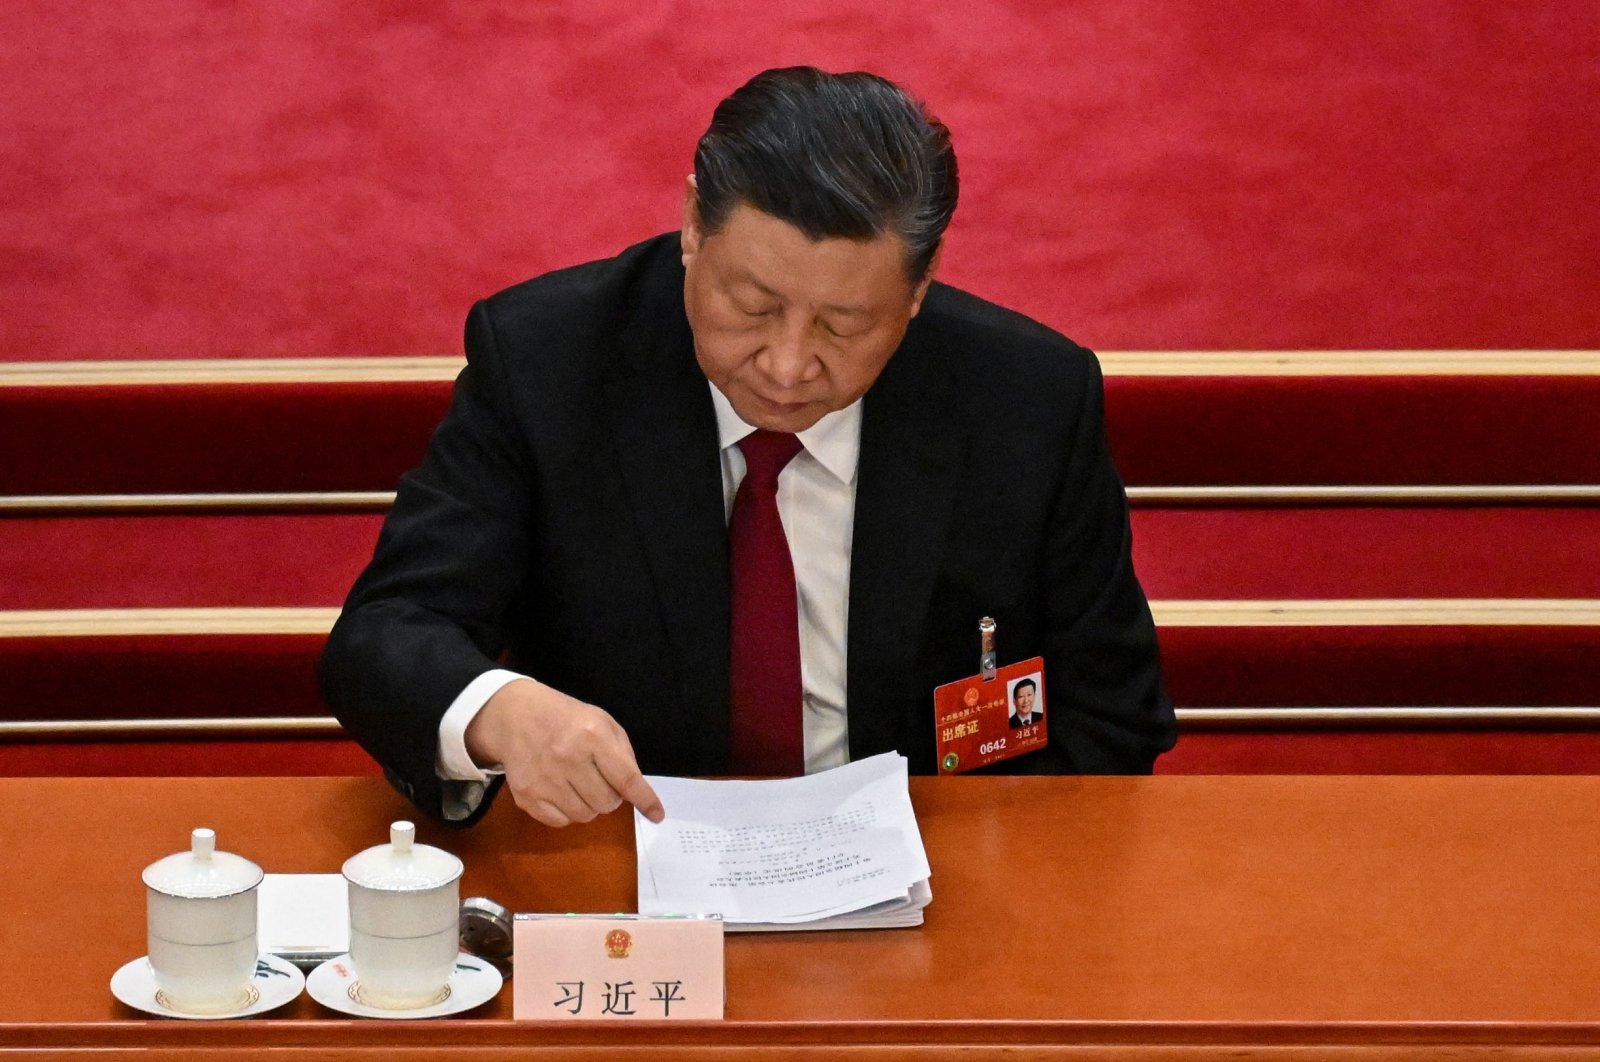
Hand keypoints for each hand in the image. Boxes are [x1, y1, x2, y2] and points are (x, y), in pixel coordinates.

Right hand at [465, 678, 664, 827]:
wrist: (514, 716)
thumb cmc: (566, 719)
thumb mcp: (602, 721)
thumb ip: (623, 754)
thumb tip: (636, 792)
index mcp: (592, 735)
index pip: (626, 778)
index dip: (645, 800)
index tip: (657, 814)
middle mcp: (568, 758)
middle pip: (607, 803)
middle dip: (610, 796)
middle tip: (600, 780)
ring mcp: (545, 779)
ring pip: (585, 815)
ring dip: (589, 804)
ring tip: (578, 783)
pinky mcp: (527, 796)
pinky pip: (560, 822)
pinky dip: (567, 811)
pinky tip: (560, 790)